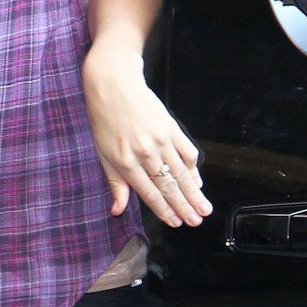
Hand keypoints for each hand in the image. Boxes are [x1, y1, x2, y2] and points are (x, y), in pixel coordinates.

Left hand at [82, 40, 211, 228]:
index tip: (175, 222)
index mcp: (125, 162)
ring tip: (204, 209)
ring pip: (181, 172)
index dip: (164, 210)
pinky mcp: (171, 127)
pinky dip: (194, 168)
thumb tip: (117, 210)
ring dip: (194, 193)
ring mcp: (160, 139)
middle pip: (169, 186)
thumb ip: (115, 183)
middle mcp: (145, 153)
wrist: (113, 83)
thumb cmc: (104, 119)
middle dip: (184, 207)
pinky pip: (187, 152)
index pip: (149, 193)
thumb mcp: (102, 154)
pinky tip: (198, 182)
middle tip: (196, 222)